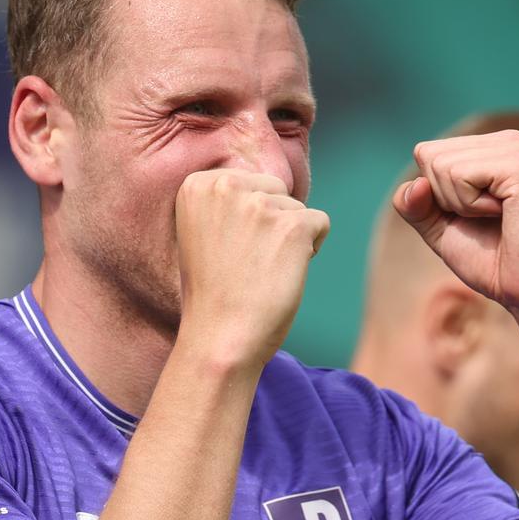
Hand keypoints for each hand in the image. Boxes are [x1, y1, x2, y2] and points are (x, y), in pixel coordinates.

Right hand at [174, 168, 329, 368]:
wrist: (219, 338)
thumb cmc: (213, 293)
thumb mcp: (204, 233)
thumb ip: (227, 203)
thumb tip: (268, 185)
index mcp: (198, 185)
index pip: (248, 181)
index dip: (247, 219)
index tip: (229, 251)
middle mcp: (226, 186)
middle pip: (274, 189)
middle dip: (271, 222)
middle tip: (248, 263)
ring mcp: (260, 205)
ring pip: (296, 208)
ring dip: (288, 239)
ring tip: (262, 272)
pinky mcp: (293, 226)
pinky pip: (320, 223)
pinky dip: (310, 249)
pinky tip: (285, 273)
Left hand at [392, 130, 518, 316]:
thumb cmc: (488, 258)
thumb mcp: (438, 228)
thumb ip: (414, 204)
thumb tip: (415, 184)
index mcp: (488, 147)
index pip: (425, 153)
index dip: (435, 195)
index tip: (470, 214)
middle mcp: (504, 140)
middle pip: (430, 156)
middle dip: (446, 198)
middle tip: (484, 218)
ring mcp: (514, 149)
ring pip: (444, 165)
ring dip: (461, 204)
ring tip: (496, 217)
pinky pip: (461, 175)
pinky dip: (471, 205)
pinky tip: (502, 214)